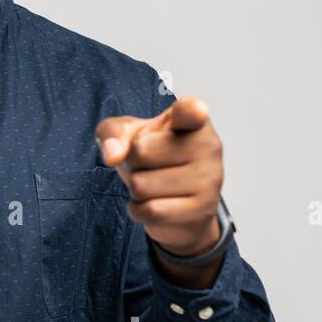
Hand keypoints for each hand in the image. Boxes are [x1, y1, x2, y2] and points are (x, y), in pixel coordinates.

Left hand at [94, 96, 223, 256]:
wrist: (177, 202)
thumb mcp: (128, 134)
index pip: (191, 111)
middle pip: (140, 152)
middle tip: (147, 164)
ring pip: (140, 185)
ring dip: (134, 189)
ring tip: (152, 183)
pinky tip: (153, 203)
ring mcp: (209, 179)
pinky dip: (138, 210)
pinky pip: (149, 211)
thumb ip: (112, 133)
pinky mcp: (202, 209)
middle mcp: (208, 146)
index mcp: (193, 119)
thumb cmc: (153, 157)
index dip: (193, 110)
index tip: (197, 111)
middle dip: (131, 162)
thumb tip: (113, 156)